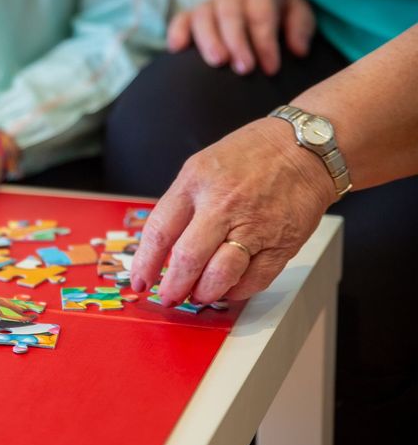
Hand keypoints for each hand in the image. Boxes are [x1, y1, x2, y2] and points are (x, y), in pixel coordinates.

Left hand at [130, 118, 335, 303]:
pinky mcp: (281, 244)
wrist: (304, 148)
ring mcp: (253, 226)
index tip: (140, 280)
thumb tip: (163, 248)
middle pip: (187, 259)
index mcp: (196, 183)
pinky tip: (228, 287)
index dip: (145, 263)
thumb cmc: (251, 156)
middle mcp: (222, 205)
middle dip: (173, 287)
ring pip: (219, 275)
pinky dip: (236, 291)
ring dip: (204, 293)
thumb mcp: (202, 166)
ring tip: (198, 295)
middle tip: (169, 296)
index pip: (160, 231)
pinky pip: (253, 280)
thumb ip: (182, 204)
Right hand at [167, 0, 314, 74]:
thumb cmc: (277, 10)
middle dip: (237, 42)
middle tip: (244, 69)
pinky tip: (177, 50)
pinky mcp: (191, 16)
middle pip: (230, 15)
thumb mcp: (298, 11)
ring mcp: (209, 4)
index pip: (261, 15)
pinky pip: (180, 20)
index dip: (266, 42)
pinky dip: (177, 33)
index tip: (271, 69)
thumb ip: (301, 27)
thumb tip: (298, 51)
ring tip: (217, 63)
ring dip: (209, 40)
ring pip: (203, 17)